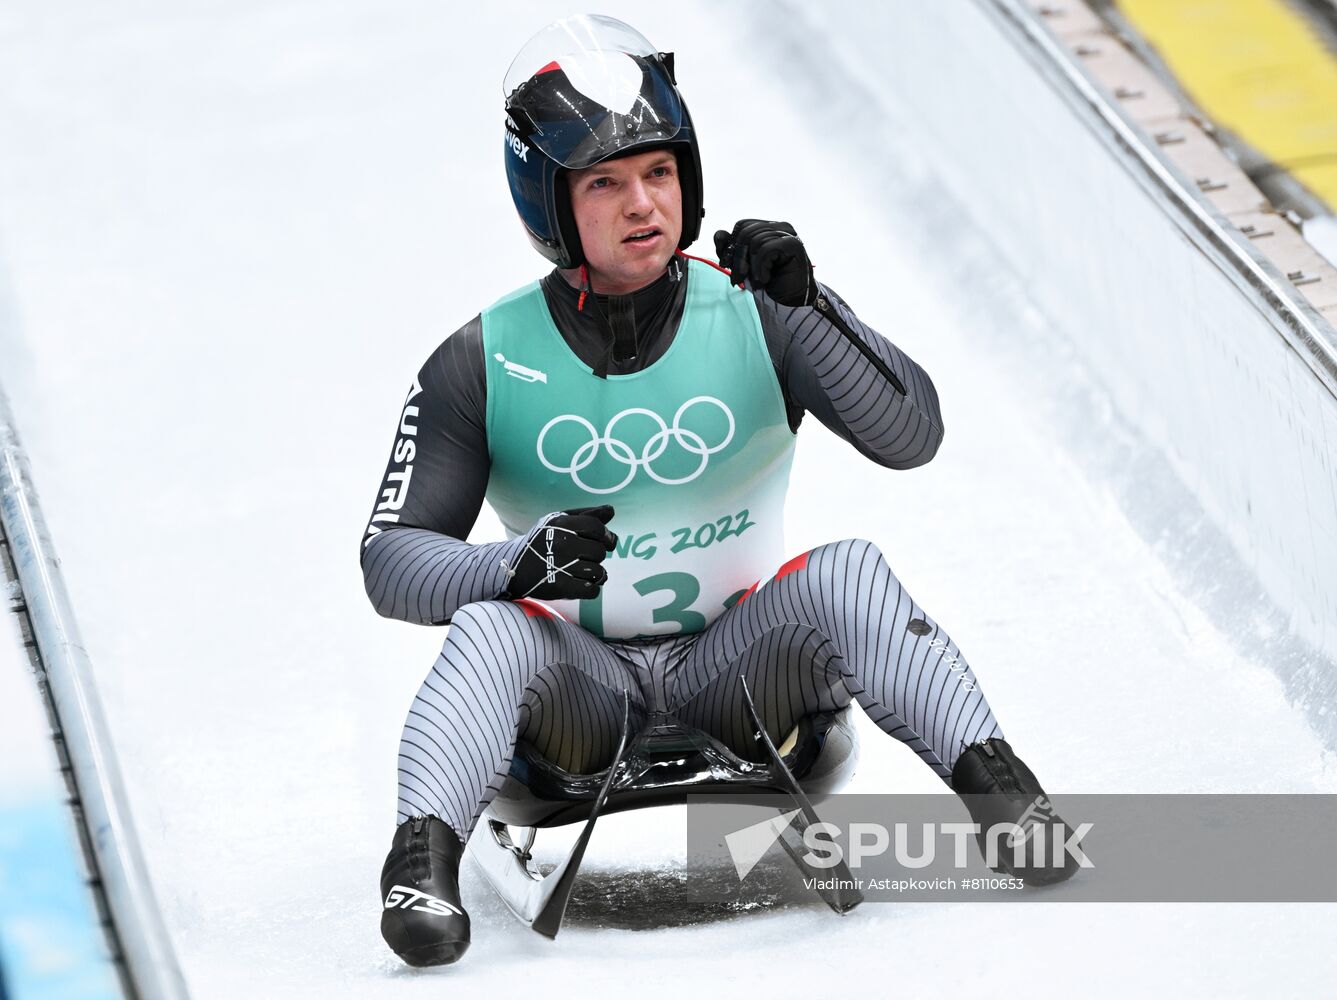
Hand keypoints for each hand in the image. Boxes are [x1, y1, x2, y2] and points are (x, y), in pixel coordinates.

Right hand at [501, 505, 616, 600]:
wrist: (513, 566)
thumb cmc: (543, 541)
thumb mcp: (560, 521)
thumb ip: (587, 515)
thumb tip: (611, 510)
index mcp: (562, 524)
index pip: (596, 527)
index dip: (606, 535)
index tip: (604, 541)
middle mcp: (561, 543)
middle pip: (599, 551)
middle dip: (596, 556)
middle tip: (584, 557)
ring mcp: (560, 566)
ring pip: (598, 572)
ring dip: (595, 574)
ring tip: (584, 571)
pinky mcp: (559, 587)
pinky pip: (591, 590)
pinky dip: (592, 589)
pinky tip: (584, 584)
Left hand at [713, 219, 816, 305]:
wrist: (791, 300)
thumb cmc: (770, 282)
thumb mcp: (743, 266)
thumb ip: (730, 250)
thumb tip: (719, 234)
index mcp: (768, 228)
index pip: (742, 225)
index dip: (731, 245)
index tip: (727, 265)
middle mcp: (779, 227)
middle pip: (746, 232)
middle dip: (738, 258)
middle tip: (739, 277)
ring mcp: (788, 234)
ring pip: (755, 241)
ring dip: (751, 266)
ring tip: (757, 281)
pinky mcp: (793, 245)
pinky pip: (766, 250)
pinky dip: (761, 268)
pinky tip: (765, 278)